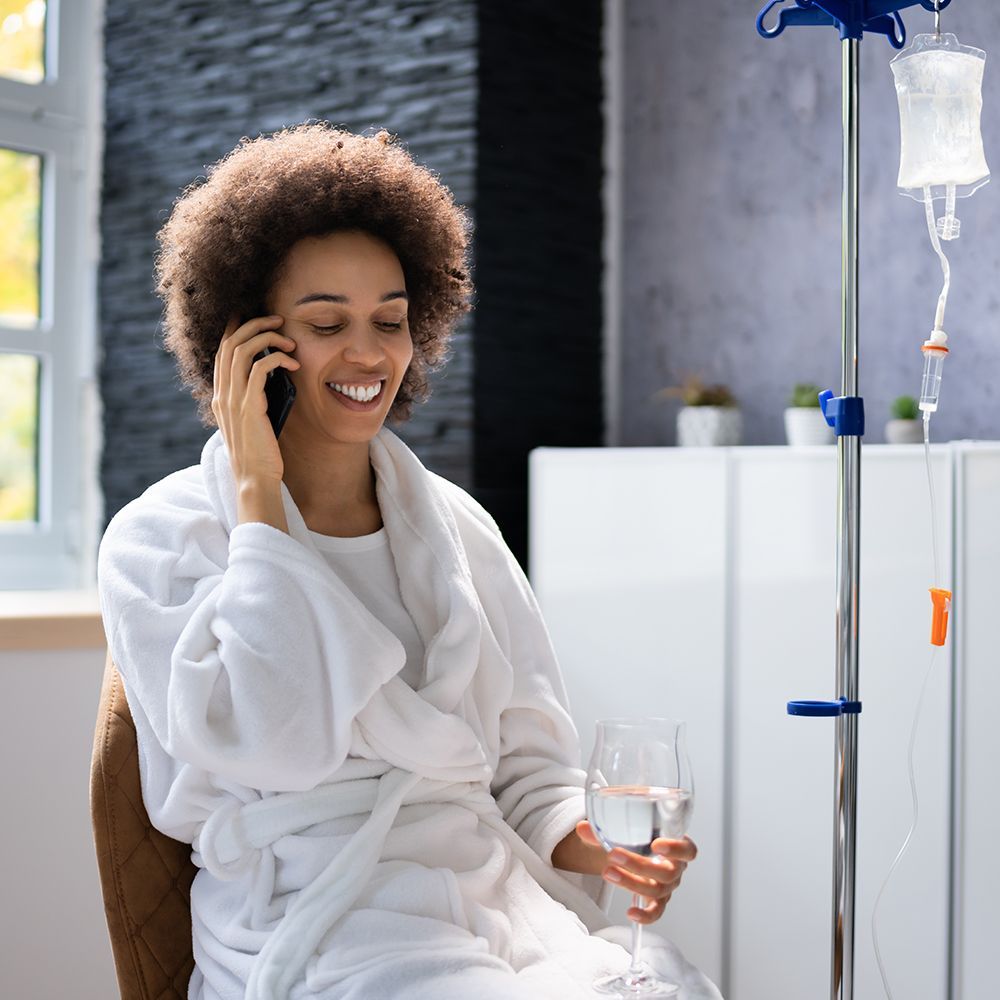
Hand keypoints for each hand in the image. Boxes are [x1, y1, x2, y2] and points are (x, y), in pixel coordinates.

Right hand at [212, 314, 299, 487]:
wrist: (255, 478)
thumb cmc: (261, 452)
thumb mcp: (255, 419)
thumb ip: (255, 397)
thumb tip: (273, 374)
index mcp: (221, 396)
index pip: (222, 351)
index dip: (236, 328)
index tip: (253, 316)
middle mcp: (222, 394)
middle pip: (229, 343)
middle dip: (253, 324)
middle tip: (277, 319)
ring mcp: (233, 400)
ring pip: (241, 350)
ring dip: (267, 337)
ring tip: (288, 337)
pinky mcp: (249, 407)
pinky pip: (259, 369)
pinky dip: (277, 359)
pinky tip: (293, 363)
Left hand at [576, 820, 696, 924]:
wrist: (630, 849)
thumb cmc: (635, 834)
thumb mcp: (622, 825)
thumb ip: (604, 827)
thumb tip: (582, 828)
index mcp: (675, 844)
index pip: (688, 850)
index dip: (676, 848)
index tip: (655, 843)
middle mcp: (675, 867)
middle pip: (667, 872)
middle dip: (639, 864)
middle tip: (613, 854)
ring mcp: (667, 886)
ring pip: (657, 890)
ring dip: (631, 883)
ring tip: (607, 872)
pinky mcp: (657, 901)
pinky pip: (656, 912)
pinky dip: (645, 915)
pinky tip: (630, 912)